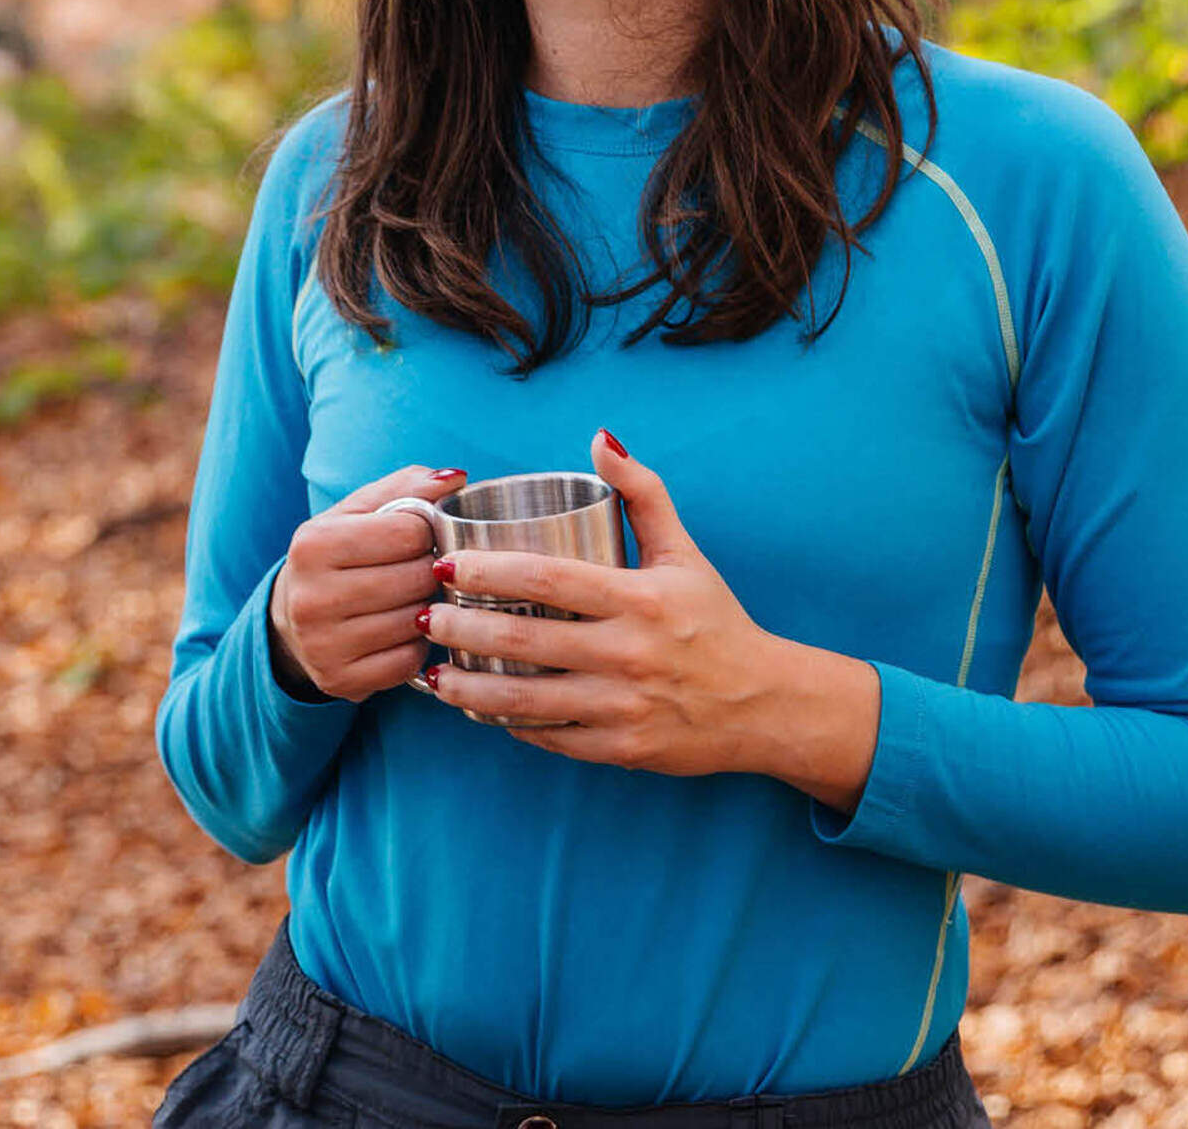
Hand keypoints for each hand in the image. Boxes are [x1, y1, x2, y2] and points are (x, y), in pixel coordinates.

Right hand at [268, 463, 466, 700]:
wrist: (291, 618)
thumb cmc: (337, 556)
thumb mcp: (357, 513)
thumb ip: (406, 488)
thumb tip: (456, 478)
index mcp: (314, 544)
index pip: (408, 532)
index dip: (425, 532)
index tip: (417, 539)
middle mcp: (311, 596)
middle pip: (416, 578)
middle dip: (431, 571)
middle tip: (422, 570)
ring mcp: (323, 644)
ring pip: (416, 622)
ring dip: (427, 609)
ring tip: (412, 598)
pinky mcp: (340, 680)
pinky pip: (408, 662)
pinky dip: (415, 646)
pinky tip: (401, 632)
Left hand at [420, 430, 880, 806]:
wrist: (765, 705)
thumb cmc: (716, 621)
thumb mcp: (685, 552)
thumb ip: (642, 493)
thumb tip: (600, 437)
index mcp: (641, 600)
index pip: (546, 580)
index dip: (486, 571)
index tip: (445, 565)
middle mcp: (630, 655)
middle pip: (522, 640)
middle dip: (459, 628)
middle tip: (422, 616)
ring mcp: (623, 708)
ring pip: (524, 699)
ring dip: (468, 688)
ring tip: (431, 673)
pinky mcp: (620, 749)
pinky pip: (547, 737)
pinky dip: (506, 723)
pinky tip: (476, 709)